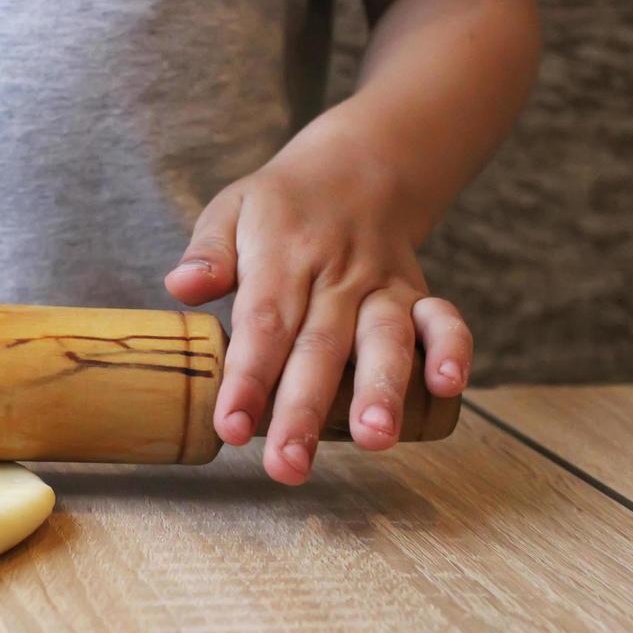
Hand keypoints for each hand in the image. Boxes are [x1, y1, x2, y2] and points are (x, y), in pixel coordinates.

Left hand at [164, 127, 471, 484]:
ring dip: (381, 390)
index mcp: (282, 257)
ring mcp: (381, 286)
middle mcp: (336, 276)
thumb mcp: (232, 210)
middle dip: (305, 411)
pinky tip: (447, 388)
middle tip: (290, 466)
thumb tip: (180, 287)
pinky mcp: (417, 294)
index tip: (231, 427)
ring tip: (374, 439)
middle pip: (319, 347)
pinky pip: (443, 319)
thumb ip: (208, 251)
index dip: (248, 377)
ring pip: (384, 340)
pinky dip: (451, 349)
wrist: (358, 166)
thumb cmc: (280, 207)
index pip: (263, 323)